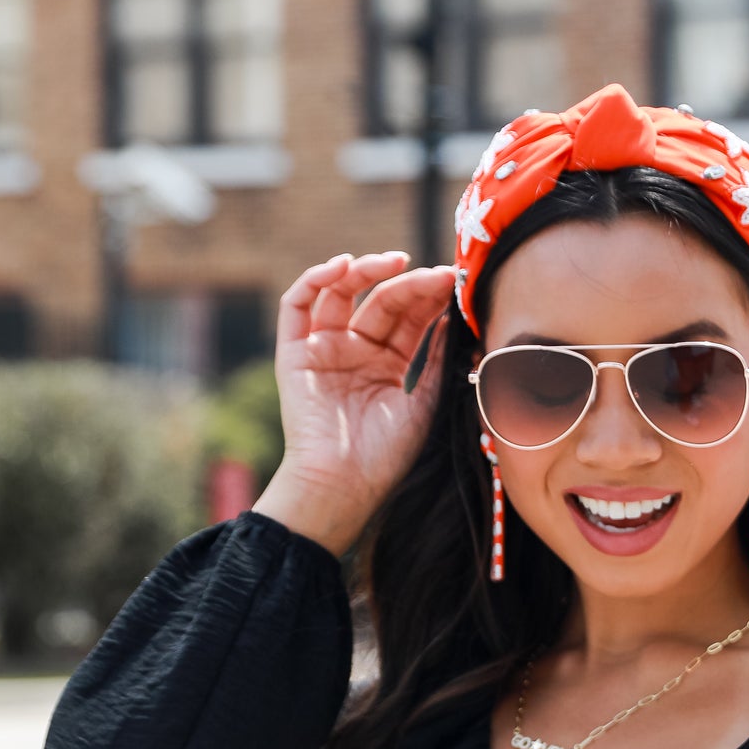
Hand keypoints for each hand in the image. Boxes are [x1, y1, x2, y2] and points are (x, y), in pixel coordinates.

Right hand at [253, 250, 457, 555]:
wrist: (344, 485)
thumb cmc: (385, 456)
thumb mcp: (423, 403)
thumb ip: (435, 361)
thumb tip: (455, 319)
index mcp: (385, 365)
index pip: (409, 319)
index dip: (429, 298)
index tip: (455, 281)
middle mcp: (354, 352)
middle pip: (381, 303)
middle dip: (409, 284)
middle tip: (437, 274)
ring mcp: (323, 349)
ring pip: (342, 294)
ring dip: (367, 272)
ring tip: (396, 262)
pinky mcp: (293, 353)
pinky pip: (297, 305)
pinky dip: (316, 279)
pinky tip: (345, 266)